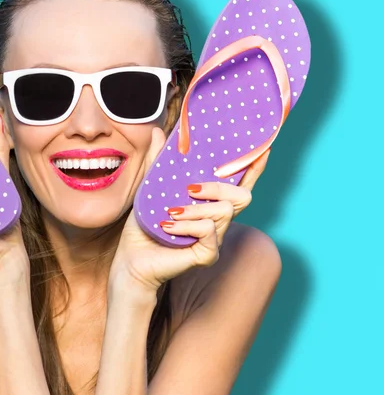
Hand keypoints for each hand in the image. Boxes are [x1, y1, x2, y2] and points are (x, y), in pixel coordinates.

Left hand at [110, 126, 269, 292]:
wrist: (131, 261)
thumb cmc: (143, 228)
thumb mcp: (149, 190)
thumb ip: (158, 162)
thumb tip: (158, 132)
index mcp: (208, 204)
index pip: (238, 184)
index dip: (253, 168)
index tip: (263, 148)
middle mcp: (217, 221)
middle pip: (242, 197)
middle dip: (218, 187)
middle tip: (190, 189)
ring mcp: (214, 239)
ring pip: (224, 212)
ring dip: (194, 209)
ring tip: (170, 213)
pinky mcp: (207, 255)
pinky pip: (209, 231)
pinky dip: (187, 226)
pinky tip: (168, 226)